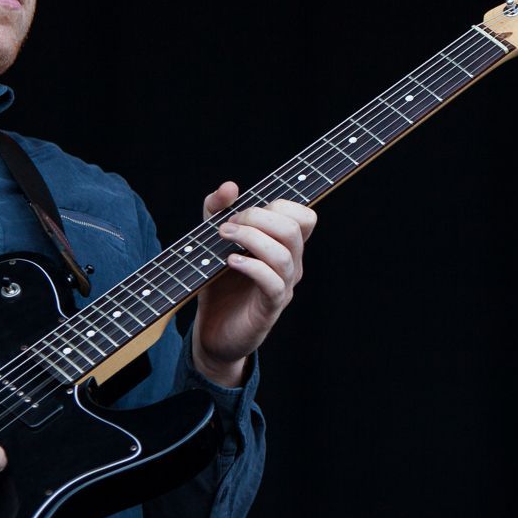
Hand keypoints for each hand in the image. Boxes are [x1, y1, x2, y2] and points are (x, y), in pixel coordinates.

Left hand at [190, 181, 315, 386]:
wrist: (212, 332)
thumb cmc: (219, 283)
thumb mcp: (212, 240)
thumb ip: (217, 210)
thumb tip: (230, 186)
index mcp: (285, 246)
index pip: (305, 216)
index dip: (281, 204)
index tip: (246, 209)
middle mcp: (291, 265)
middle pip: (294, 228)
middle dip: (258, 217)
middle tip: (227, 224)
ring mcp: (283, 287)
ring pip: (284, 253)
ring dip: (251, 237)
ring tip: (223, 237)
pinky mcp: (270, 308)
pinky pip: (273, 282)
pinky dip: (252, 266)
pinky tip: (230, 261)